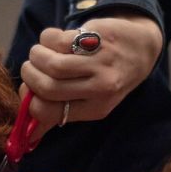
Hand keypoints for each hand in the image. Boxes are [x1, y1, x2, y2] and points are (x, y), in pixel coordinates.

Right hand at [21, 13, 161, 142]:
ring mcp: (100, 62)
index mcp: (96, 109)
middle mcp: (100, 88)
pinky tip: (53, 40)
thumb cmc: (109, 77)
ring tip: (38, 53)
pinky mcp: (98, 37)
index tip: (29, 90)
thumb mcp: (92, 101)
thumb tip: (30, 134)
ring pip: (52, 63)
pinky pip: (59, 39)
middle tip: (30, 68)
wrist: (141, 48)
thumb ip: (60, 114)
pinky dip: (48, 38)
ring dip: (36, 56)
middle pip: (47, 87)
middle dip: (30, 76)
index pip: (49, 112)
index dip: (30, 100)